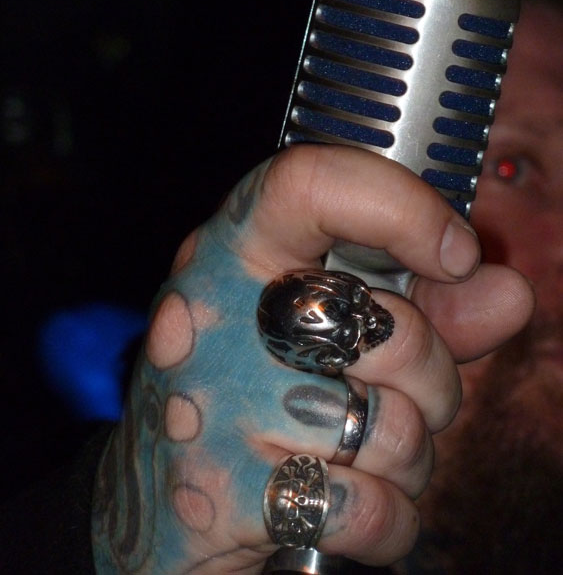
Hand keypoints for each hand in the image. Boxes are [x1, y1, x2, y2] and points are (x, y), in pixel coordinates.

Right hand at [91, 145, 533, 572]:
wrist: (159, 494)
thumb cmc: (255, 389)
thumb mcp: (333, 327)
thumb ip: (426, 307)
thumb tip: (509, 293)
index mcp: (234, 249)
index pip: (309, 184)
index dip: (400, 209)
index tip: (455, 253)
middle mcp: (210, 312)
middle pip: (384, 326)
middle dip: (432, 373)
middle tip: (410, 388)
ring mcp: (208, 403)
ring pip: (388, 428)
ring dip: (410, 454)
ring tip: (366, 450)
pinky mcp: (216, 494)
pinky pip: (369, 510)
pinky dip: (388, 519)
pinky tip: (351, 504)